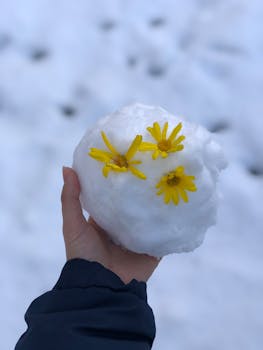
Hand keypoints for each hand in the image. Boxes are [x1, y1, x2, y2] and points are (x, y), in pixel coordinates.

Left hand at [61, 167, 160, 283]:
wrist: (102, 288)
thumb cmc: (84, 255)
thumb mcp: (73, 225)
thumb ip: (70, 199)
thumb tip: (67, 168)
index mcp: (103, 221)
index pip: (111, 197)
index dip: (117, 182)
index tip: (125, 161)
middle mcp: (121, 228)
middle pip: (132, 206)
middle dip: (140, 191)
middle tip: (152, 168)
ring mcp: (138, 238)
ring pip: (149, 217)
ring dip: (156, 205)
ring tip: (168, 182)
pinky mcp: (152, 248)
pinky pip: (163, 234)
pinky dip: (169, 223)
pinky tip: (179, 206)